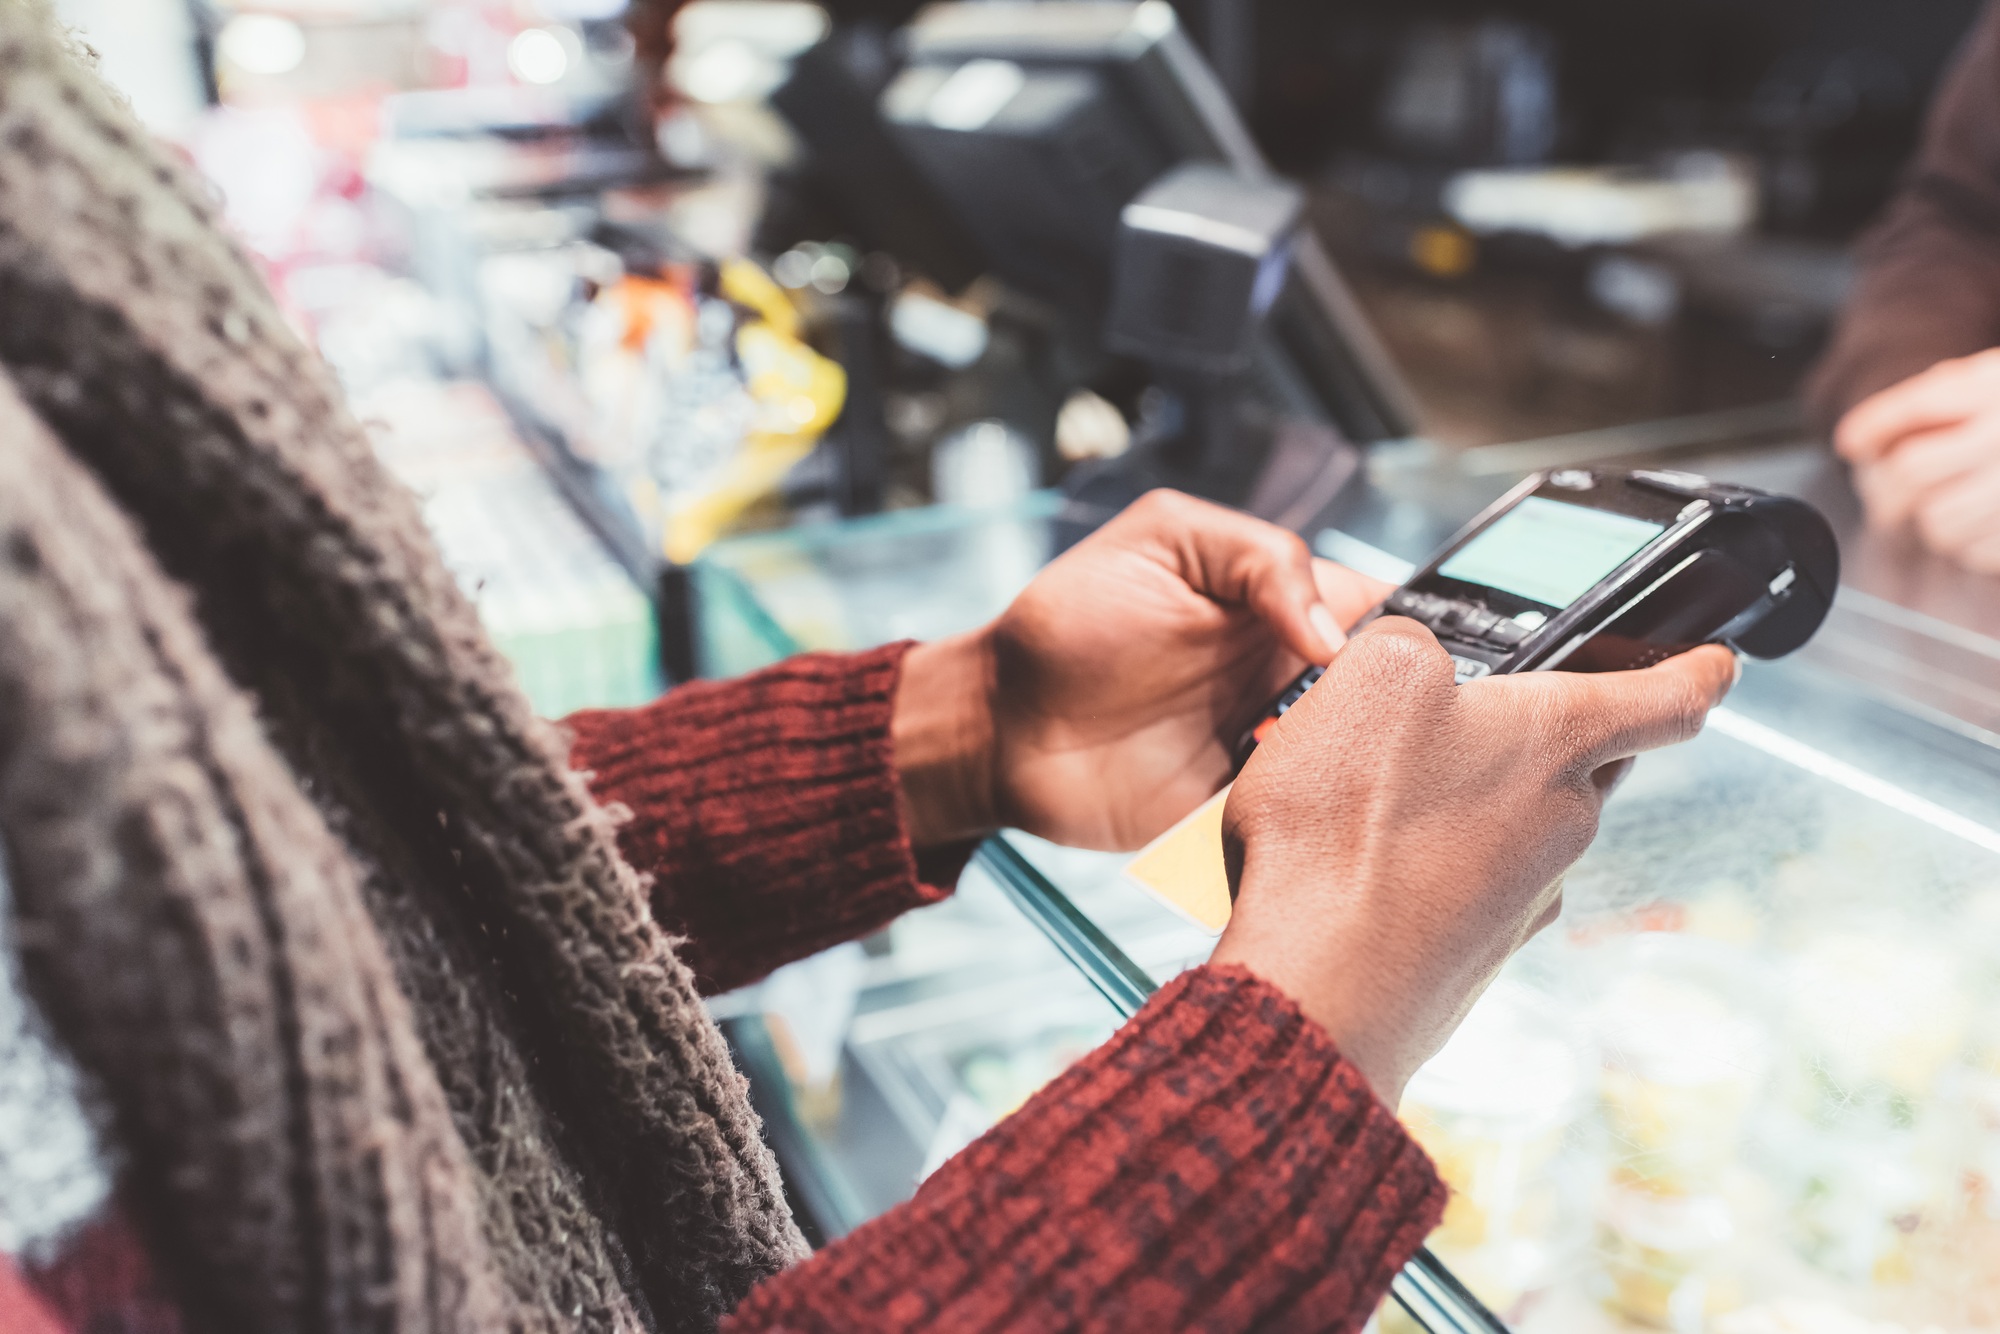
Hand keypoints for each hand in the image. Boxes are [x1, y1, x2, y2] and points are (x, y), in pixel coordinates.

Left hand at [892, 489, 1390, 848]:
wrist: (1001, 724)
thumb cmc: (1073, 620)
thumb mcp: (1166, 541)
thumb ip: (1262, 559)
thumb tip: (1333, 635)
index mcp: (1290, 610)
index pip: (1390, 616)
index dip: (1421, 632)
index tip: (1429, 652)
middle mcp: (1295, 685)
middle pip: (1391, 702)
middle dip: (1407, 713)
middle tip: (1393, 720)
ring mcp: (1276, 754)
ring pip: (1360, 769)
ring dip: (1366, 772)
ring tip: (1348, 765)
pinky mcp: (1247, 818)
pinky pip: (1306, 827)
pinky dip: (1319, 827)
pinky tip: (1320, 817)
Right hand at [1211, 620, 1737, 1103]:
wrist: (1322, 991)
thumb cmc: (1352, 832)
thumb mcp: (1373, 680)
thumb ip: (1410, 644)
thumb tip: (1417, 665)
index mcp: (1559, 741)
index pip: (1669, 698)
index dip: (1698, 670)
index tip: (1717, 663)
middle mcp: (1562, 823)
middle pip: (1582, 761)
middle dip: (1541, 732)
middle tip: (1479, 709)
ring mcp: (1524, 897)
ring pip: (1520, 825)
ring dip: (1473, 800)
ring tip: (1381, 790)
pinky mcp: (1475, 950)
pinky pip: (1468, 883)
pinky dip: (1430, 862)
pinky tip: (1365, 862)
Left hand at [1834, 348, 1999, 572]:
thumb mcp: (1994, 381)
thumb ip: (1940, 395)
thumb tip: (1859, 441)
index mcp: (1998, 390)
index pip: (1920, 406)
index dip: (1874, 424)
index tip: (1852, 441)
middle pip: (1912, 470)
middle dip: (1887, 484)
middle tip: (1886, 488)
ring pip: (1936, 520)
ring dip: (1931, 518)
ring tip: (1950, 502)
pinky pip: (1973, 553)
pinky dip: (1968, 543)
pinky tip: (1985, 522)